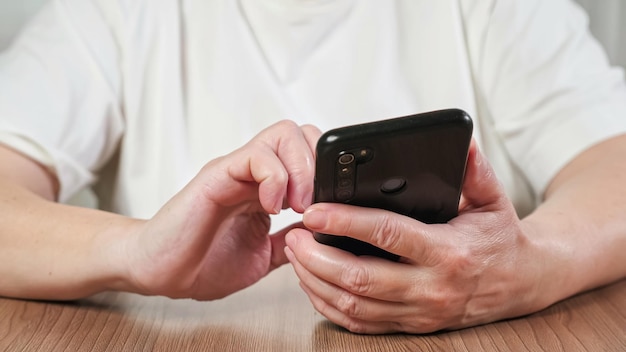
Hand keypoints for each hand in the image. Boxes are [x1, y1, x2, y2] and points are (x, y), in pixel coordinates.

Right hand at [120, 120, 320, 299]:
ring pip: (284, 134)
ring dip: (301, 169)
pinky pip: (255, 155)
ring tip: (297, 205)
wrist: (160, 272)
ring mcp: (236, 170)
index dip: (328, 174)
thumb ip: (290, 240)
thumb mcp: (263, 256)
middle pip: (302, 134)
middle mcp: (253, 172)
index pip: (310, 154)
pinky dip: (275, 177)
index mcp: (267, 188)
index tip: (331, 208)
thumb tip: (323, 231)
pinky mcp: (217, 174)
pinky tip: (271, 207)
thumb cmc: (203, 262)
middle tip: (316, 204)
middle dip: (320, 165)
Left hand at [285, 141, 542, 333]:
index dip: (345, 222)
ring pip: (354, 305)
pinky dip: (330, 305)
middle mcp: (432, 288)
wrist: (522, 283)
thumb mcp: (494, 198)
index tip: (314, 211)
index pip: (388, 235)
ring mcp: (420, 312)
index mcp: (449, 251)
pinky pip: (361, 324)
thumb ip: (473, 168)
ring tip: (295, 256)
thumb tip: (459, 139)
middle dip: (317, 257)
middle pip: (360, 278)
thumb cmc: (501, 237)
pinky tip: (314, 283)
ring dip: (316, 281)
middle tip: (293, 235)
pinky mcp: (412, 325)